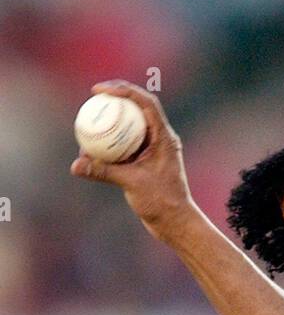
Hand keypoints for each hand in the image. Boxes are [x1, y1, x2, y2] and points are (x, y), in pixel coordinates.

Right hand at [70, 82, 193, 239]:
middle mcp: (161, 140)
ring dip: (112, 122)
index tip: (101, 90)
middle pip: (138, 109)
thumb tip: (75, 166)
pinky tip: (92, 149)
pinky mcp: (146, 163)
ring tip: (90, 120)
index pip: (146, 103)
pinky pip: (126, 146)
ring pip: (131, 127)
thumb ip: (103, 172)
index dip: (124, 90)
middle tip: (94, 98)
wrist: (175, 224)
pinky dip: (111, 144)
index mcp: (164, 137)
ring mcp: (154, 151)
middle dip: (116, 99)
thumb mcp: (131, 184)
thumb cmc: (161, 203)